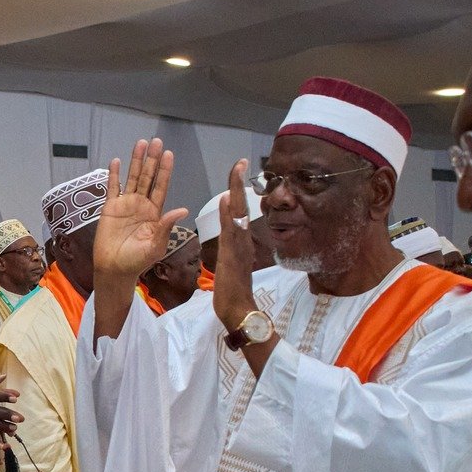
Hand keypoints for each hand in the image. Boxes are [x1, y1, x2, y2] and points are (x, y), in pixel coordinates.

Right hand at [93, 139, 188, 284]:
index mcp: (155, 213)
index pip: (161, 187)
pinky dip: (113, 175)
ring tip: (140, 144)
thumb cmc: (137, 261)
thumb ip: (167, 226)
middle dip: (152, 159)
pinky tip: (116, 161)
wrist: (114, 269)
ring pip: (132, 178)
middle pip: (148, 177)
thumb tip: (182, 209)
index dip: (165, 171)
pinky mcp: (110, 208)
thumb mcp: (156, 246)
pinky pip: (112, 188)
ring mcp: (125, 204)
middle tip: (156, 141)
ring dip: (136, 161)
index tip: (169, 154)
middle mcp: (141, 205)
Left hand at [212, 159, 261, 332]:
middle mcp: (242, 240)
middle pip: (241, 207)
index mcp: (239, 241)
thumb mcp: (229, 262)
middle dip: (239, 184)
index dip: (237, 191)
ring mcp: (240, 247)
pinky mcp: (234, 255)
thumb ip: (230, 244)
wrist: (239, 310)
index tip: (236, 170)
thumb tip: (230, 226)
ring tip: (235, 171)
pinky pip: (232, 231)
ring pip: (238, 215)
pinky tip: (229, 200)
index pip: (238, 211)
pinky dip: (231, 214)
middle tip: (239, 161)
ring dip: (237, 192)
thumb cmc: (232, 290)